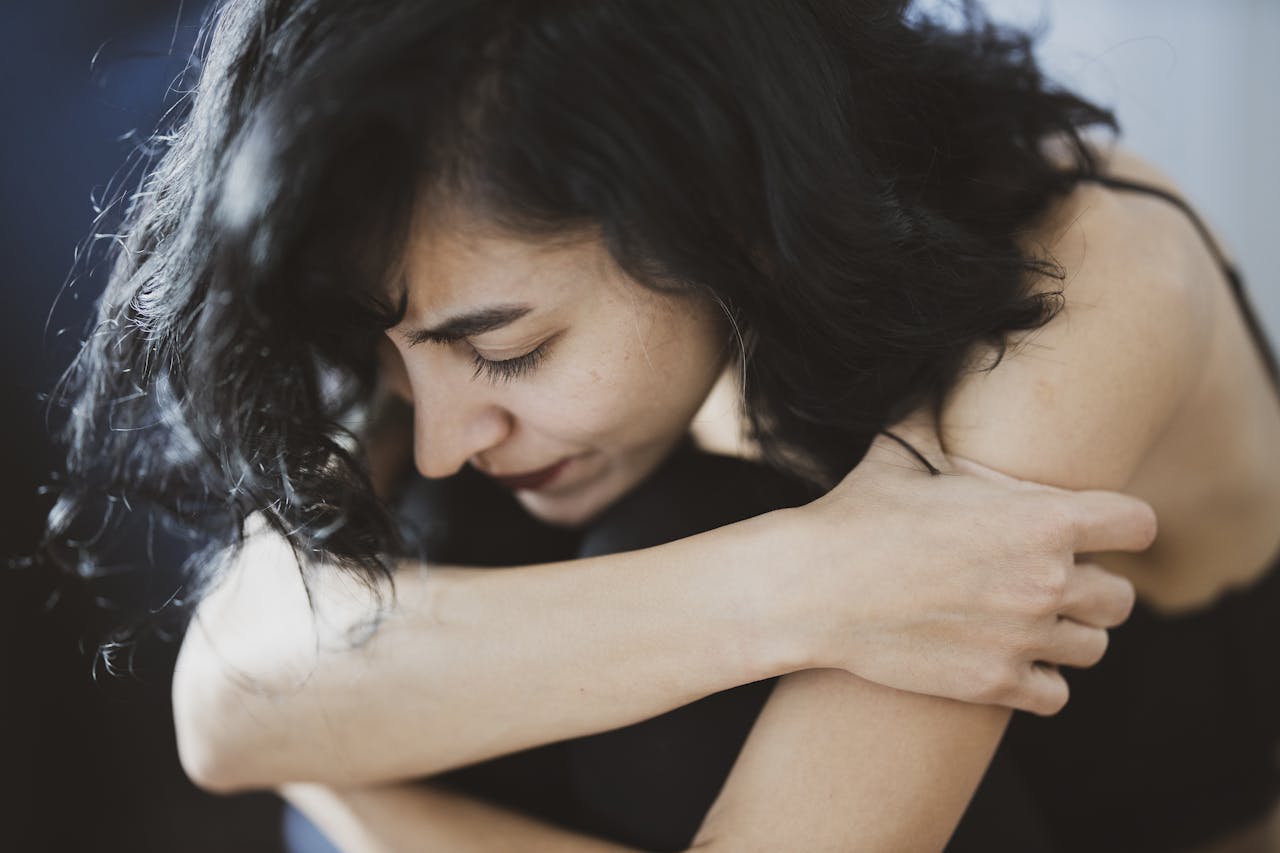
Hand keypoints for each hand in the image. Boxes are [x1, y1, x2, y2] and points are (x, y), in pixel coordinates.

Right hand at [789, 418, 1152, 715]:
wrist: (812, 588)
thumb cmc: (856, 514)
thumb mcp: (900, 452)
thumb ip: (935, 412)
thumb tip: (942, 357)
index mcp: (1041, 519)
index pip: (1138, 525)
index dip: (1119, 525)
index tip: (1095, 530)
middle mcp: (1047, 582)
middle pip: (1120, 598)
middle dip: (1092, 587)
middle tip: (1049, 579)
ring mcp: (1023, 638)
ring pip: (1092, 647)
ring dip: (1067, 634)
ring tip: (1029, 621)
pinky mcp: (995, 683)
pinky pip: (1057, 694)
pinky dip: (1039, 680)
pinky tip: (1008, 658)